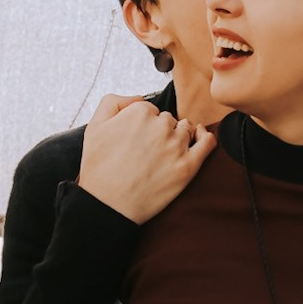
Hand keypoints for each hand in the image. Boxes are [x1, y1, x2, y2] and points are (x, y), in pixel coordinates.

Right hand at [76, 94, 215, 222]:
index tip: (135, 140)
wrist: (108, 205)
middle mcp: (161, 126)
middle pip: (168, 120)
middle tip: (146, 151)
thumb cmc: (99, 168)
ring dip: (178, 137)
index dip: (142, 125)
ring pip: (185, 130)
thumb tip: (139, 98)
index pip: (150, 110)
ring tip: (163, 153)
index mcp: (140, 112)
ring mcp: (176, 146)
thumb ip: (115, 101)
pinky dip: (206, 137)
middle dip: (160, 131)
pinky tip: (200, 138)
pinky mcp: (188, 166)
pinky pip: (207, 143)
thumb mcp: (94, 126)